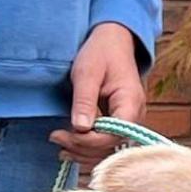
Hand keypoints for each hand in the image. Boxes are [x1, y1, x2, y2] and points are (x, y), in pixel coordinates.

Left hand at [51, 22, 148, 163]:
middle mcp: (134, 117)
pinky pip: (107, 141)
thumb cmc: (101, 53)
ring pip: (109, 148)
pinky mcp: (119, 122)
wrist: (113, 41)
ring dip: (84, 150)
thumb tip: (80, 128)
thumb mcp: (87, 72)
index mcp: (130, 103)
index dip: (86, 141)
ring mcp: (129, 121)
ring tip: (59, 143)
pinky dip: (89, 146)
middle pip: (111, 146)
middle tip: (55, 137)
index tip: (61, 134)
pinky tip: (71, 143)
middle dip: (82, 147)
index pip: (112, 136)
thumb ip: (84, 100)